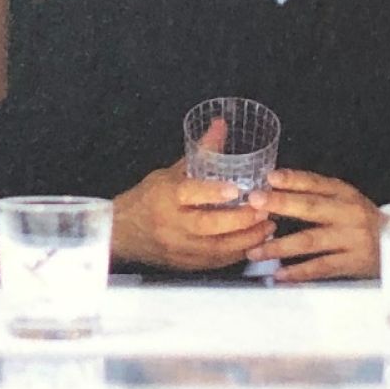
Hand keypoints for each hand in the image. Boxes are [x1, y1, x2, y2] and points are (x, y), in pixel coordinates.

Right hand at [111, 118, 277, 270]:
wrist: (122, 233)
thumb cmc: (148, 199)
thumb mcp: (170, 172)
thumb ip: (201, 153)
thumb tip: (221, 125)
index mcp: (165, 197)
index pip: (189, 193)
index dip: (212, 192)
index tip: (236, 189)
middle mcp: (172, 224)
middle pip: (208, 226)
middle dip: (240, 220)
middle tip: (264, 210)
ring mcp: (179, 247)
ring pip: (216, 248)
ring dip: (246, 239)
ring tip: (267, 227)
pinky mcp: (185, 264)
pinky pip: (216, 262)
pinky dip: (237, 253)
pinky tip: (252, 243)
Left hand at [247, 167, 380, 281]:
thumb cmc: (361, 221)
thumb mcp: (344, 202)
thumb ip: (314, 196)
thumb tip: (273, 190)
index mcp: (344, 194)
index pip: (317, 183)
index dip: (294, 179)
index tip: (271, 177)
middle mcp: (348, 214)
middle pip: (311, 208)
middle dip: (281, 204)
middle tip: (255, 203)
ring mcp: (351, 239)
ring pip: (311, 241)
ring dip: (280, 246)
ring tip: (255, 251)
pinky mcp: (352, 263)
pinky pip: (321, 267)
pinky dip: (299, 272)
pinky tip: (279, 275)